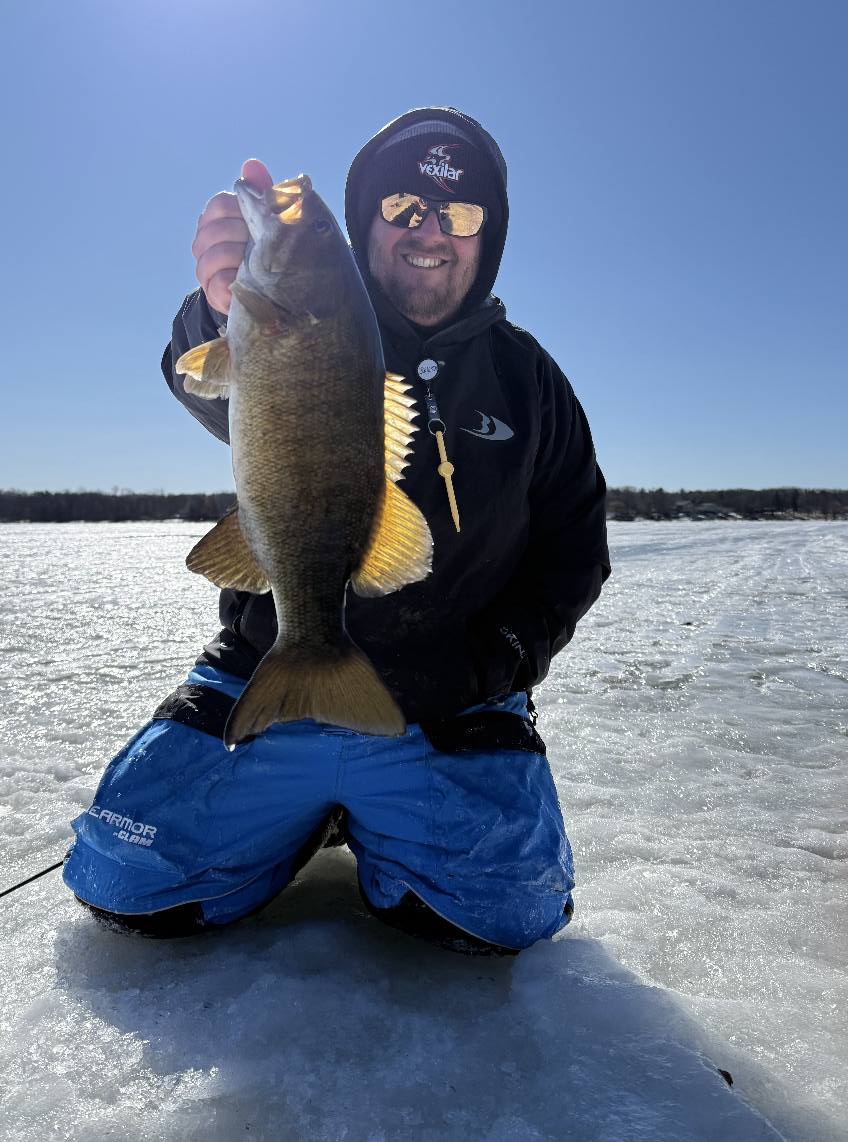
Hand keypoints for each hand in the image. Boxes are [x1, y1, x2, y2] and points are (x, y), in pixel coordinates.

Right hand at [192, 158, 272, 314]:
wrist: (268, 291)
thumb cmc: (267, 248)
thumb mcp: (268, 219)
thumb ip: (261, 191)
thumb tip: (251, 164)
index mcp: (216, 219)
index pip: (219, 204)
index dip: (241, 211)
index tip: (260, 221)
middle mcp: (204, 240)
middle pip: (213, 230)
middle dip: (241, 236)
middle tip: (262, 244)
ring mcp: (205, 267)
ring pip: (212, 256)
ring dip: (238, 258)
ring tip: (258, 263)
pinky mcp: (212, 291)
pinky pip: (217, 282)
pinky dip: (235, 281)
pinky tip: (251, 281)